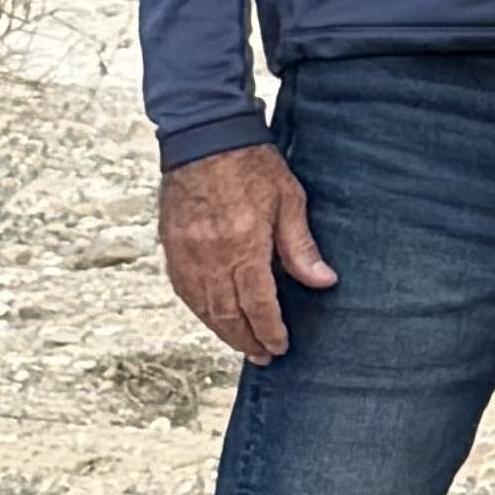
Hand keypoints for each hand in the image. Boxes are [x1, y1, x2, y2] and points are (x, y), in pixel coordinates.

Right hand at [159, 144, 332, 362]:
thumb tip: (323, 281)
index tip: (279, 346)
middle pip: (227, 314)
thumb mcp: (288, 201)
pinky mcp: (171, 246)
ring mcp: (186, 254)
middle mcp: (211, 257)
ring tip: (240, 343)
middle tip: (262, 356)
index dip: (269, 331)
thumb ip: (301, 246)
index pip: (257, 304)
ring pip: (203, 307)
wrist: (204, 138)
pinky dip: (199, 309)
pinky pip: (183, 290)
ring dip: (222, 330)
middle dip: (246, 340)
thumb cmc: (250, 165)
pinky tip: (211, 316)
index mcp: (243, 247)